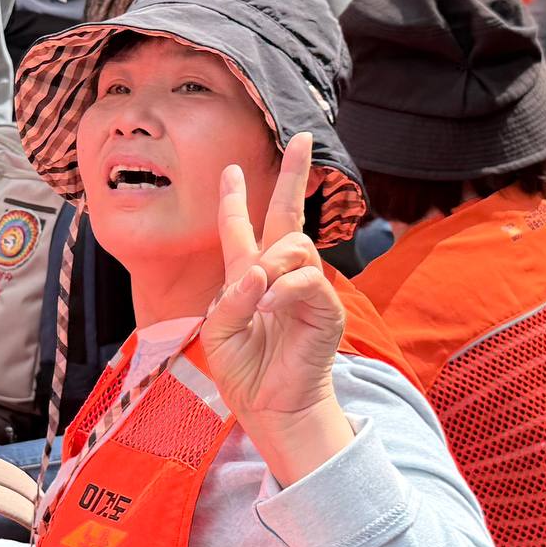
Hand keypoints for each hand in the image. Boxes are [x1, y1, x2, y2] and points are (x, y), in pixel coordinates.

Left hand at [200, 136, 351, 483]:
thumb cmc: (243, 371)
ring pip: (294, 245)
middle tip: (302, 140)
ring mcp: (306, 289)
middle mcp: (280, 275)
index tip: (232, 169)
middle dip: (295, 176)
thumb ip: (231, 297)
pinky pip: (306, 279)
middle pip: (289, 215)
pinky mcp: (326, 308)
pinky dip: (283, 290)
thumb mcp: (219, 331)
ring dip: (271, 263)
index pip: (243, 228)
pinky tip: (269, 305)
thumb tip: (258, 272)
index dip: (237, 198)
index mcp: (249, 277)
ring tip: (258, 295)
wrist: (271, 407)